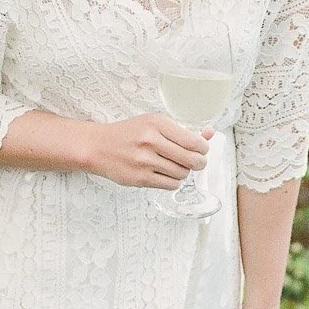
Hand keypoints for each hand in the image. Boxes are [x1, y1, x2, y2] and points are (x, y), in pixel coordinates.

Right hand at [85, 115, 213, 189]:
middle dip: (199, 163)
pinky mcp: (140, 178)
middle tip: (196, 162)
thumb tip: (210, 133)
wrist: (98, 147)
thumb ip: (182, 130)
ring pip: (182, 173)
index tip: (201, 150)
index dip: (203, 149)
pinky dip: (173, 181)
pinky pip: (170, 184)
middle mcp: (151, 140)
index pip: (194, 141)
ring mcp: (145, 161)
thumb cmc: (128, 134)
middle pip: (191, 159)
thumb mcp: (154, 123)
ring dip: (184, 172)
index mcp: (157, 123)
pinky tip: (166, 174)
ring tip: (175, 166)